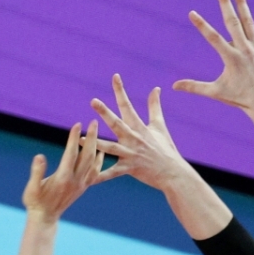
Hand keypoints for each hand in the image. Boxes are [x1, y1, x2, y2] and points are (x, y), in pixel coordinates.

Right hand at [22, 121, 104, 221]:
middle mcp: (75, 181)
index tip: (77, 124)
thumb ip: (36, 173)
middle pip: (87, 155)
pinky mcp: (83, 188)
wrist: (45, 218)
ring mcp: (81, 185)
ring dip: (96, 145)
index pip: (71, 154)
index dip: (74, 138)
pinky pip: (95, 173)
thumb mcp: (31, 189)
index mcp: (63, 178)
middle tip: (94, 122)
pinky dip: (99, 161)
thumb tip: (39, 157)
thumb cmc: (35, 202)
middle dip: (92, 137)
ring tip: (97, 130)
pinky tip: (101, 152)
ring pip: (93, 162)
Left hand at [90, 76, 192, 190]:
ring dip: (95, 143)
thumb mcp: (160, 126)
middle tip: (93, 101)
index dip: (121, 90)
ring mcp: (131, 154)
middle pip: (117, 123)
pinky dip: (101, 176)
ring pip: (110, 147)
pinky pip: (112, 172)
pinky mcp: (130, 168)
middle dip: (105, 112)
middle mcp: (134, 138)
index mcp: (139, 127)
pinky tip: (89, 178)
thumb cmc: (166, 149)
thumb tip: (156, 88)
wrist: (173, 173)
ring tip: (80, 139)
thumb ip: (154, 107)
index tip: (115, 76)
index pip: (128, 105)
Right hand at [174, 0, 253, 113]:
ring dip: (242, 4)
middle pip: (233, 22)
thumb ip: (194, 87)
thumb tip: (174, 86)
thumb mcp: (215, 92)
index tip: (191, 13)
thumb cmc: (237, 98)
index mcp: (231, 59)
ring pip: (248, 22)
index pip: (213, 39)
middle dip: (226, 3)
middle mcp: (244, 50)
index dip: (201, 25)